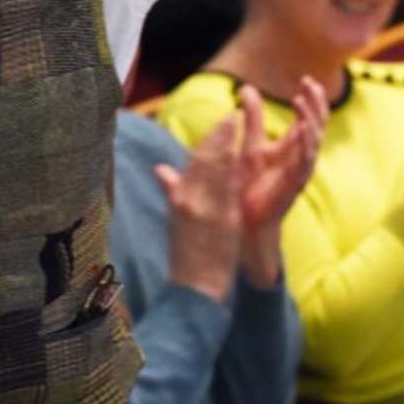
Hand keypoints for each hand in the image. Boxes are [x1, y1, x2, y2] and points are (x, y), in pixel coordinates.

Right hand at [155, 109, 243, 302]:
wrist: (193, 288)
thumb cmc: (187, 256)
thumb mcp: (175, 219)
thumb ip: (172, 190)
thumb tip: (160, 169)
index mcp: (179, 198)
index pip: (194, 162)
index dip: (208, 141)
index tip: (220, 125)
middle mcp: (188, 199)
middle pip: (204, 159)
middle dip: (219, 135)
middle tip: (232, 114)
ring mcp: (204, 208)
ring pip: (216, 168)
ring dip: (228, 143)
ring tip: (239, 124)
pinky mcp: (221, 219)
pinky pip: (228, 188)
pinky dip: (234, 168)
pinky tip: (243, 152)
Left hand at [237, 78, 326, 287]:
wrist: (245, 219)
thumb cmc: (250, 184)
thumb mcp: (251, 143)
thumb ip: (253, 117)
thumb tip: (246, 87)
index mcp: (293, 147)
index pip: (309, 117)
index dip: (310, 99)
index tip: (305, 79)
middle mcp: (301, 156)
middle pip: (317, 124)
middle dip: (316, 103)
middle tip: (309, 83)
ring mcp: (300, 170)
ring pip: (314, 140)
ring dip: (311, 118)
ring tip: (302, 99)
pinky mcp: (294, 183)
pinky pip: (305, 161)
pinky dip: (306, 143)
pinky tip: (303, 127)